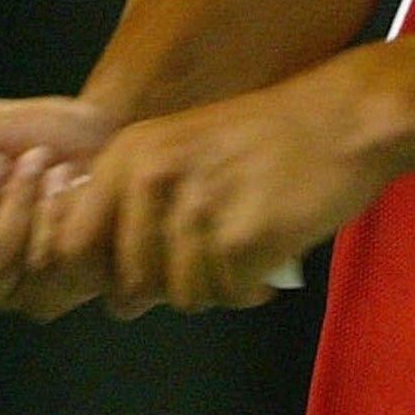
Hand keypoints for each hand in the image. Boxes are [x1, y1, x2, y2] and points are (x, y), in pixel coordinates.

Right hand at [0, 95, 116, 315]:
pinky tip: (72, 188)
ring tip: (45, 166)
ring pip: (0, 269)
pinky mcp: (64, 290)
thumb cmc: (29, 133)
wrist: (100, 130)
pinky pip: (48, 267)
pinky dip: (60, 213)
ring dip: (23, 202)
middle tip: (4, 164)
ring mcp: (14, 289)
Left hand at [38, 60, 386, 316]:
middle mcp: (151, 180)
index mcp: (129, 156)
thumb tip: (112, 293)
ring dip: (216, 283)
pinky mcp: (241, 241)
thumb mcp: (181, 150)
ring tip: (245, 242)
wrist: (342, 119)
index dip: (98, 273)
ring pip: (183, 295)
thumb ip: (137, 208)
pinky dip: (250, 284)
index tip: (135, 274)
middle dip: (170, 284)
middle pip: (131, 284)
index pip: (72, 244)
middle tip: (212, 254)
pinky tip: (269, 247)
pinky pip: (228, 294)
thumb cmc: (265, 139)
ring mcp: (196, 211)